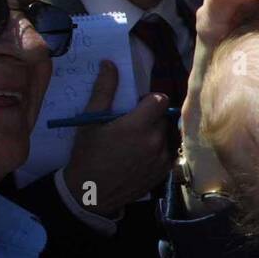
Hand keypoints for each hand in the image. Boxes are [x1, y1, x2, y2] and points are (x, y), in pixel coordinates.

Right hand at [64, 61, 171, 216]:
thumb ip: (104, 90)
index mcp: (138, 125)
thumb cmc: (87, 155)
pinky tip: (142, 155)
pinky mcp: (165, 172)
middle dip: (152, 117)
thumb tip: (110, 64)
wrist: (90, 193)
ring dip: (158, 133)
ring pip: (169, 134)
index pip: (160, 100)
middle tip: (133, 125)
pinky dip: (161, 150)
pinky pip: (170, 152)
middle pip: (164, 117)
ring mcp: (162, 158)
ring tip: (137, 141)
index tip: (136, 107)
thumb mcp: (90, 121)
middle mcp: (155, 140)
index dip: (149, 100)